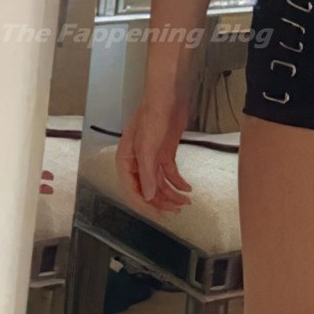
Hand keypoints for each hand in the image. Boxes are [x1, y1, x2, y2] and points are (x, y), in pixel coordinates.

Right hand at [116, 91, 192, 212]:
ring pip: (159, 184)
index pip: (132, 189)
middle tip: (175, 211)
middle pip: (147, 189)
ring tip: (185, 203)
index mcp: (125, 160)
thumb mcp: (148, 148)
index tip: (158, 215)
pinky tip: (187, 189)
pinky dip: (178, 182)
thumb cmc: (152, 117)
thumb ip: (147, 174)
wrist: (168, 98)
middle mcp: (137, 162)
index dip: (144, 204)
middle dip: (161, 202)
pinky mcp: (165, 154)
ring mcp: (151, 158)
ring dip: (171, 194)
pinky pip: (170, 174)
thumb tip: (148, 197)